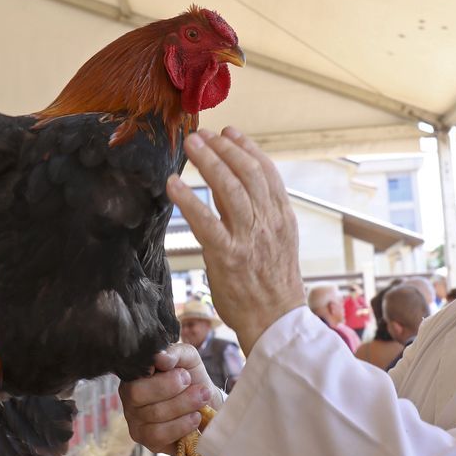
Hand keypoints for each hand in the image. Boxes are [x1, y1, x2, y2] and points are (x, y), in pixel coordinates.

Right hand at [121, 343, 222, 453]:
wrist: (206, 404)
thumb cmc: (191, 378)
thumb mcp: (187, 358)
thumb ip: (174, 352)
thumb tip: (160, 357)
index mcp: (134, 375)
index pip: (134, 373)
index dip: (158, 375)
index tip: (184, 373)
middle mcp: (129, 398)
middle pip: (137, 394)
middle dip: (170, 389)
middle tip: (193, 384)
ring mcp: (135, 422)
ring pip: (152, 415)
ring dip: (183, 406)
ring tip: (201, 400)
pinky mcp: (147, 442)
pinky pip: (159, 435)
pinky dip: (181, 425)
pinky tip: (195, 418)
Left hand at [167, 127, 304, 351]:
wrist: (276, 323)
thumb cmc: (271, 285)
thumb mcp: (275, 242)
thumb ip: (255, 214)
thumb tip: (229, 186)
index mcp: (282, 217)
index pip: (266, 171)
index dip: (246, 147)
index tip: (228, 132)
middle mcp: (268, 222)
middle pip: (247, 172)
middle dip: (222, 148)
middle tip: (200, 134)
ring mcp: (249, 238)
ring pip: (230, 188)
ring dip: (208, 162)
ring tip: (189, 146)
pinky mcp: (228, 255)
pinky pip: (206, 221)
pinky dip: (188, 200)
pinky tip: (173, 185)